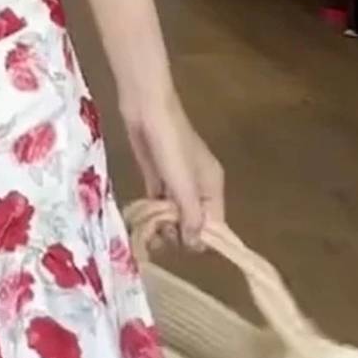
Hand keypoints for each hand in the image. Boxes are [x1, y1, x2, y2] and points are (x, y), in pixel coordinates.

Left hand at [122, 89, 224, 245]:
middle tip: (161, 237)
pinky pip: (158, 201)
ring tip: (148, 234)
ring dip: (163, 225)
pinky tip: (142, 224)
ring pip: (174, 212)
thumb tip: (196, 245)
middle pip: (193, 219)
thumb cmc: (170, 146)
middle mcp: (198, 185)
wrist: (147, 110)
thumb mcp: (184, 184)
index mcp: (213, 185)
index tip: (183, 248)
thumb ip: (191, 215)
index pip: (215, 222)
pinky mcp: (156, 174)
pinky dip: (153, 212)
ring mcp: (176, 180)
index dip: (201, 237)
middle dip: (179, 232)